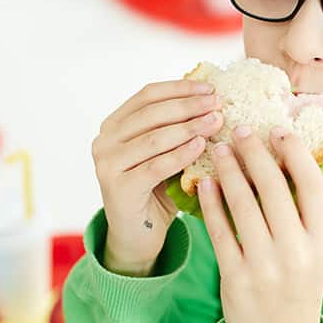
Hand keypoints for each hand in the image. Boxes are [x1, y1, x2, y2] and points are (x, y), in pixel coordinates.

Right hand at [93, 80, 223, 275]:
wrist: (138, 235)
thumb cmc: (156, 190)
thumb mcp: (164, 152)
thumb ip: (176, 128)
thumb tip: (213, 100)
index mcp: (114, 125)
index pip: (147, 95)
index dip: (180, 88)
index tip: (209, 87)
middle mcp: (104, 141)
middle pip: (151, 113)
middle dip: (188, 106)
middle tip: (217, 103)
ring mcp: (107, 164)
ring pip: (155, 138)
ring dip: (190, 127)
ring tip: (217, 122)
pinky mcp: (118, 188)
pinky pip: (156, 166)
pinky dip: (181, 154)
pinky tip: (202, 146)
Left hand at [198, 125, 322, 322]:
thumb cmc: (298, 284)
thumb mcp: (315, 251)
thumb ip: (305, 211)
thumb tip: (288, 155)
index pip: (312, 185)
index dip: (294, 153)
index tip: (278, 130)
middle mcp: (297, 253)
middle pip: (274, 188)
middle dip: (254, 153)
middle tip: (240, 130)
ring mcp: (265, 266)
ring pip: (243, 205)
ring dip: (229, 171)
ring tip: (220, 150)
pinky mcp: (235, 278)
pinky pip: (219, 230)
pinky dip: (211, 202)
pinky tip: (205, 182)